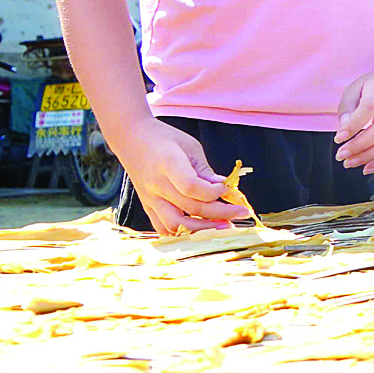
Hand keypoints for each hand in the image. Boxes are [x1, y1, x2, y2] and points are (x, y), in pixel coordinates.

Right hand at [117, 118, 238, 233]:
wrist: (130, 138)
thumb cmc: (164, 139)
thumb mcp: (189, 145)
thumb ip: (204, 170)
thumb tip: (223, 188)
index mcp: (168, 163)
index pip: (191, 187)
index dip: (213, 192)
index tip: (228, 189)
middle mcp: (157, 184)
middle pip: (190, 207)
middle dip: (221, 213)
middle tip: (242, 213)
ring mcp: (150, 198)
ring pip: (175, 224)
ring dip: (202, 229)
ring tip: (224, 226)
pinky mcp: (147, 206)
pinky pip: (162, 228)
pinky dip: (182, 234)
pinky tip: (200, 232)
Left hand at [335, 64, 373, 173]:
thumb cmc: (373, 86)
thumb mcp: (355, 88)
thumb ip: (347, 107)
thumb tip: (343, 131)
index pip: (369, 108)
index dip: (353, 125)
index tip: (338, 138)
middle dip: (359, 146)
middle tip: (340, 155)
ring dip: (370, 157)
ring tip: (350, 162)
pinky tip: (368, 168)